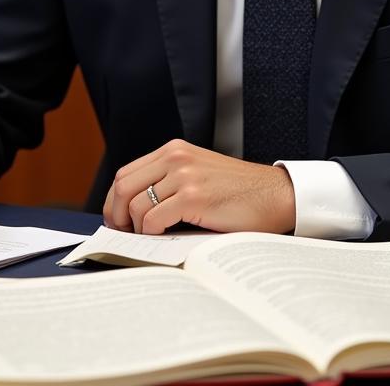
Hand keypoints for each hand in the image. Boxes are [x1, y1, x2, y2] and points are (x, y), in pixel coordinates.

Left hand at [103, 140, 295, 235]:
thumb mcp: (198, 175)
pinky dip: (153, 234)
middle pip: (123, 186)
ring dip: (138, 229)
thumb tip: (131, 213)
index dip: (114, 201)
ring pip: (136, 205)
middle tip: (123, 234)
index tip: (116, 221)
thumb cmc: (238, 193)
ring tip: (151, 238)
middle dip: (117, 215)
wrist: (275, 195)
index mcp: (174, 150)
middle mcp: (176, 157)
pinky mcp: (193, 196)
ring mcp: (184, 175)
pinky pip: (154, 220)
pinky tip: (167, 237)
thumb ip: (168, 182)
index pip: (125, 173)